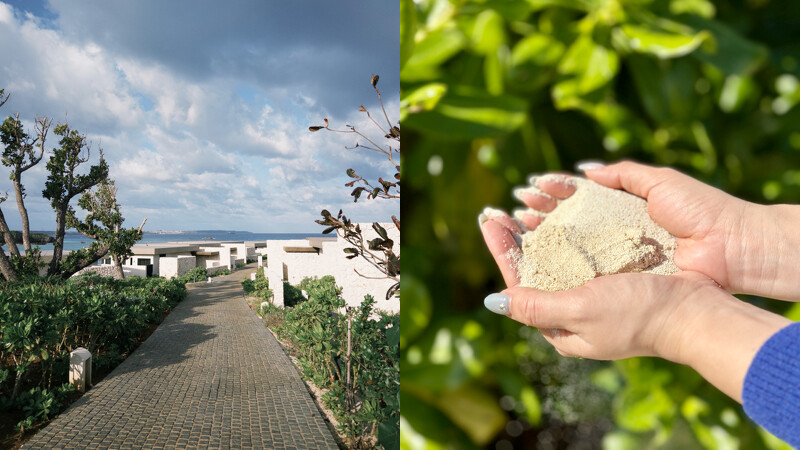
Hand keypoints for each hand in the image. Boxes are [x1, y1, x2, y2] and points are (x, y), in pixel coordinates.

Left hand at [480, 210, 790, 401]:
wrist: (696, 312)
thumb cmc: (638, 314)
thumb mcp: (581, 310)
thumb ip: (537, 306)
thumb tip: (492, 301)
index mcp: (559, 327)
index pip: (518, 282)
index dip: (502, 249)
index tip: (489, 218)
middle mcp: (572, 311)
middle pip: (533, 269)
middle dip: (515, 238)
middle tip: (499, 208)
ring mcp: (594, 295)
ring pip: (555, 258)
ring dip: (537, 230)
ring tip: (524, 203)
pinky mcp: (614, 279)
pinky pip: (582, 252)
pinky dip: (567, 231)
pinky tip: (560, 213)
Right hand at [513, 161, 799, 300]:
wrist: (728, 246)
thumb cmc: (698, 211)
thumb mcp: (659, 182)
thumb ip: (622, 174)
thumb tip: (584, 170)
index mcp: (622, 208)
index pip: (579, 198)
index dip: (553, 193)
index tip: (530, 188)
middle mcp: (615, 235)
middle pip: (567, 223)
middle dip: (538, 215)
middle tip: (512, 209)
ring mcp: (617, 259)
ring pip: (570, 248)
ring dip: (540, 238)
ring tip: (516, 227)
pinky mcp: (622, 280)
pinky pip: (585, 272)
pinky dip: (559, 265)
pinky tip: (537, 256)